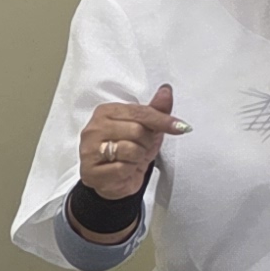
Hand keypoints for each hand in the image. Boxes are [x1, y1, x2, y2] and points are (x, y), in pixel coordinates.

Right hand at [75, 84, 188, 201]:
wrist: (117, 180)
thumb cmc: (130, 151)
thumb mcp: (147, 129)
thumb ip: (156, 110)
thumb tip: (166, 90)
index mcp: (105, 112)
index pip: (139, 112)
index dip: (162, 120)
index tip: (180, 126)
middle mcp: (94, 128)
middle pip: (137, 130)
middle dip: (147, 142)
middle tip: (141, 148)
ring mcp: (89, 150)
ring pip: (130, 149)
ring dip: (138, 157)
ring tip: (131, 159)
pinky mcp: (91, 171)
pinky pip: (122, 168)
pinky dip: (129, 170)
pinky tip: (124, 170)